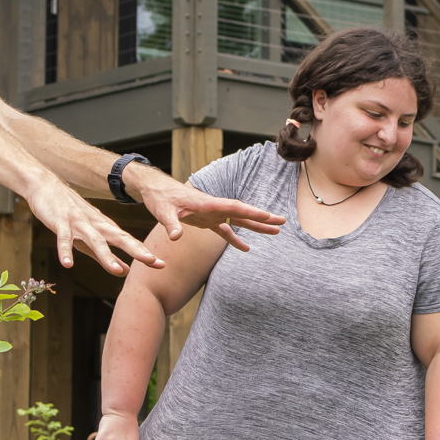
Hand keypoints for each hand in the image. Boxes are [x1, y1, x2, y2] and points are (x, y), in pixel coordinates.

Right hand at [27, 172, 147, 273]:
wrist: (46, 186)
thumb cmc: (70, 213)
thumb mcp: (90, 235)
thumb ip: (106, 255)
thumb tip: (124, 272)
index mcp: (104, 227)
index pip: (128, 241)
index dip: (144, 253)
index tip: (162, 264)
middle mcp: (96, 225)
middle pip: (119, 239)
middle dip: (136, 250)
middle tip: (153, 261)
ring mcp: (78, 223)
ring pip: (94, 240)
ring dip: (105, 256)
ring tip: (115, 270)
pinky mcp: (60, 223)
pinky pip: (64, 239)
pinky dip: (65, 251)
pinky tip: (67, 264)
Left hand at [130, 166, 281, 252]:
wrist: (156, 190)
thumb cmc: (160, 198)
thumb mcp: (162, 211)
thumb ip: (171, 224)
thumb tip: (176, 237)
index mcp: (207, 203)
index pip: (233, 208)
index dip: (251, 212)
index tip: (267, 216)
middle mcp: (214, 207)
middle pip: (242, 213)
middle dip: (262, 217)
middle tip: (283, 221)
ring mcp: (212, 214)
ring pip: (238, 221)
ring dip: (256, 226)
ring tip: (275, 232)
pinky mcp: (206, 220)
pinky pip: (224, 231)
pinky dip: (235, 239)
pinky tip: (246, 248)